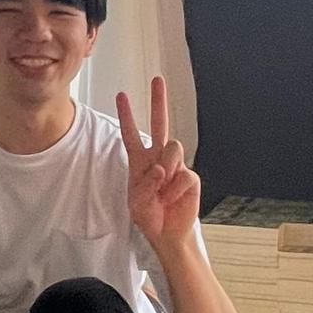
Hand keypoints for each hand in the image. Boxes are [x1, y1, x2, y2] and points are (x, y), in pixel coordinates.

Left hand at [117, 76, 198, 250]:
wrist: (169, 233)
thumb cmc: (149, 216)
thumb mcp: (137, 202)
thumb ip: (146, 183)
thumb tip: (161, 168)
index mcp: (140, 161)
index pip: (131, 134)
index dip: (127, 115)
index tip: (121, 94)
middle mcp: (158, 158)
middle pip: (159, 123)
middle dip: (158, 101)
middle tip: (157, 79)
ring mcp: (176, 165)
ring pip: (173, 148)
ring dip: (166, 169)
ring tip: (162, 192)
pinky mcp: (190, 177)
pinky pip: (183, 174)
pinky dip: (175, 189)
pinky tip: (173, 199)